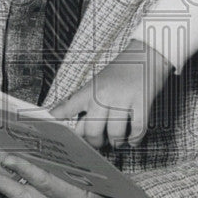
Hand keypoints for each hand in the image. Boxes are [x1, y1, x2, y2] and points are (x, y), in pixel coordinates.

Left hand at [0, 155, 144, 197]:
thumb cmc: (108, 186)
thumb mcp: (94, 169)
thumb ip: (72, 157)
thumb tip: (48, 139)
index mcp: (74, 196)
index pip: (42, 181)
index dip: (23, 169)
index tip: (6, 156)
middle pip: (21, 194)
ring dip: (0, 183)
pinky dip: (12, 190)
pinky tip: (1, 179)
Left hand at [51, 40, 173, 148]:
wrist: (147, 54)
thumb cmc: (122, 70)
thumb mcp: (98, 82)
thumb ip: (86, 103)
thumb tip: (75, 126)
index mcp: (91, 89)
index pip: (68, 108)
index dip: (57, 121)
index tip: (50, 131)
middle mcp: (104, 94)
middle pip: (92, 131)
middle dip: (96, 143)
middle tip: (99, 143)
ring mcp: (123, 98)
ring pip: (115, 134)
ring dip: (117, 142)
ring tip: (118, 140)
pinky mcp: (142, 101)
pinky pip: (137, 130)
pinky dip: (134, 139)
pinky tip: (132, 139)